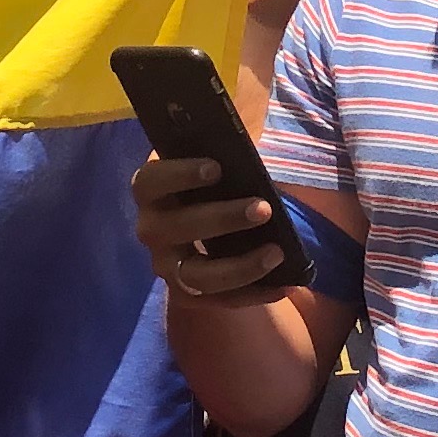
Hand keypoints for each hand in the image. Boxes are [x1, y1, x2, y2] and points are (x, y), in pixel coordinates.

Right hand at [132, 153, 293, 305]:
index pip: (151, 181)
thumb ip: (229, 147)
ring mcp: (168, 266)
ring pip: (197, 275)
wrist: (214, 223)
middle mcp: (152, 230)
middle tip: (264, 208)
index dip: (179, 175)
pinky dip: (255, 293)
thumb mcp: (221, 157)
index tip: (217, 168)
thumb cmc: (218, 181)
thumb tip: (256, 135)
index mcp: (152, 191)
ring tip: (278, 253)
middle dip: (222, 218)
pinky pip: (221, 301)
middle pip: (177, 228)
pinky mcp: (189, 295)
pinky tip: (286, 283)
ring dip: (240, 266)